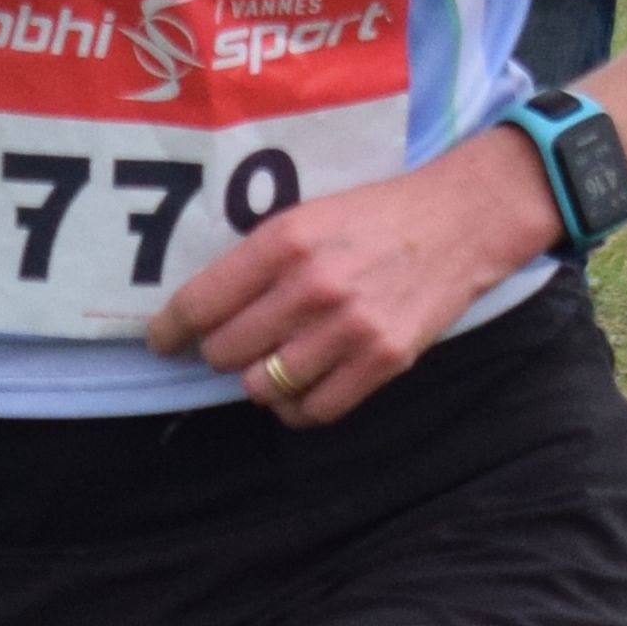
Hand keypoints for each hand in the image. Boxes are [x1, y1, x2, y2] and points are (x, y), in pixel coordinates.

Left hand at [148, 120, 550, 425]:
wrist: (463, 219)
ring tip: (274, 360)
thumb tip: (204, 311)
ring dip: (259, 380)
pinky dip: (297, 407)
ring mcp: (347, 328)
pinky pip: (313, 411)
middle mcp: (310, 287)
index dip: (170, 330)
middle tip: (235, 342)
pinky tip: (302, 386)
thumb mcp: (309, 214)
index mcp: (284, 242)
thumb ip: (260, 259)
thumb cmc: (379, 215)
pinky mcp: (383, 359)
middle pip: (224, 352)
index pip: (199, 304)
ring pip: (261, 387)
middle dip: (219, 352)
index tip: (163, 340)